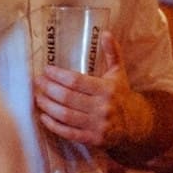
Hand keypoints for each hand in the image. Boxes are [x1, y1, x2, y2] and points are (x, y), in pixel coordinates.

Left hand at [35, 34, 137, 148]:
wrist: (135, 124)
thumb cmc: (121, 95)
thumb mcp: (119, 73)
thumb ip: (112, 53)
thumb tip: (106, 33)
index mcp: (107, 89)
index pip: (77, 81)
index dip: (58, 76)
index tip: (46, 70)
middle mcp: (102, 107)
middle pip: (68, 98)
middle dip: (49, 89)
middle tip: (37, 82)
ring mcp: (97, 125)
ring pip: (65, 115)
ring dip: (48, 106)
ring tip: (37, 97)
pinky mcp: (92, 139)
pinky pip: (68, 132)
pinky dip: (54, 125)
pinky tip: (44, 117)